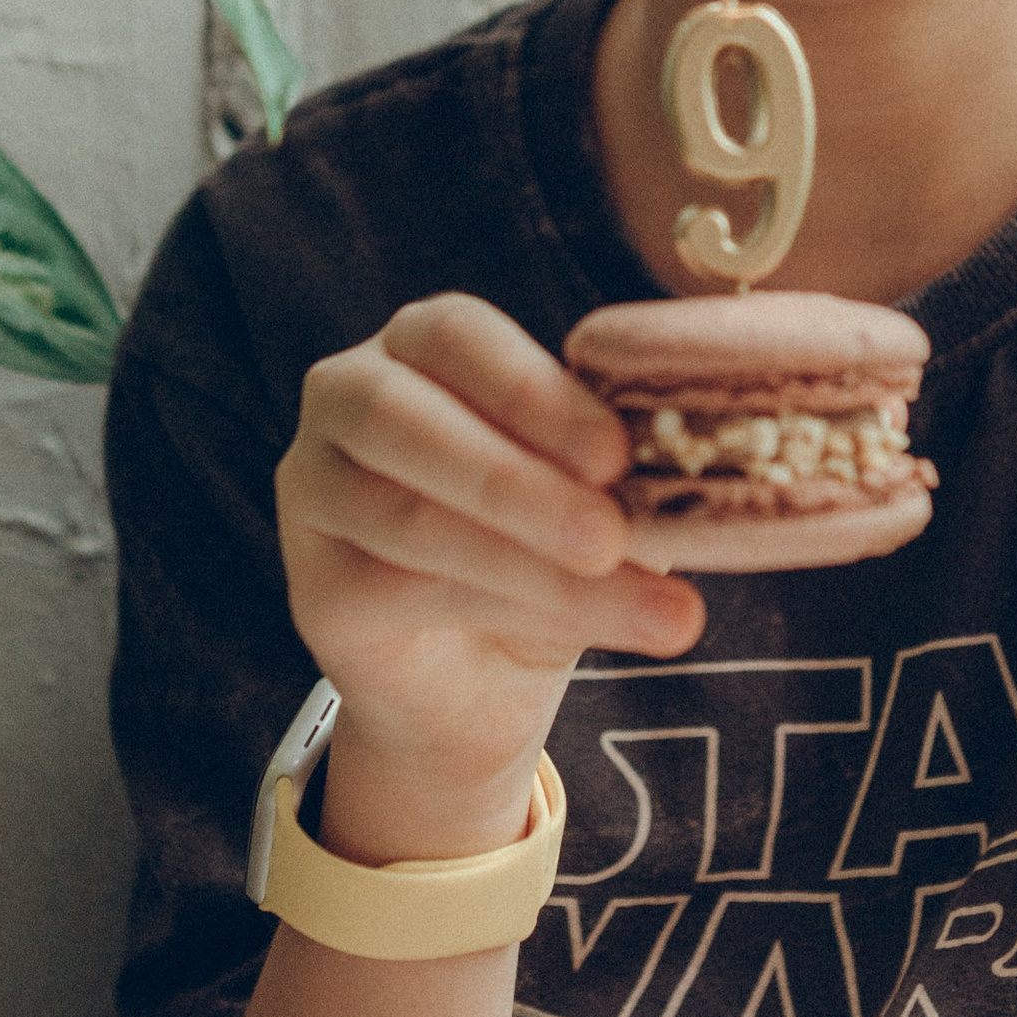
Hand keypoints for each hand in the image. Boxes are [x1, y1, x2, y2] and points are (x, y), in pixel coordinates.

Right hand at [275, 294, 704, 859]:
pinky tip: (575, 636)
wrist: (482, 682)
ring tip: (634, 601)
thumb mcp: (596, 496)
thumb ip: (621, 473)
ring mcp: (313, 489)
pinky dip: (499, 610)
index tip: (617, 453)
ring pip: (409, 517)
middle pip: (405, 418)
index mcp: (422, 346)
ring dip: (527, 562)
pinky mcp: (314, 586)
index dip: (534, 390)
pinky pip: (398, 589)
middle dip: (517, 481)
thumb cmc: (547, 553)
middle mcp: (348, 398)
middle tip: (612, 537)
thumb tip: (703, 474)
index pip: (456, 335)